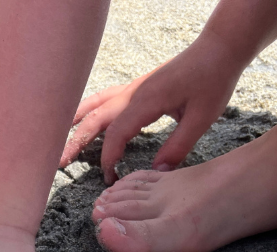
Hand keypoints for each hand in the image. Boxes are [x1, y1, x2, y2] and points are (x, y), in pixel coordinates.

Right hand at [61, 33, 242, 183]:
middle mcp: (132, 94)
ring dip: (75, 123)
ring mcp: (131, 89)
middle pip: (94, 120)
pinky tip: (79, 119)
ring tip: (58, 139)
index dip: (108, 158)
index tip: (110, 178)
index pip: (115, 134)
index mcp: (145, 102)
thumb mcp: (202, 118)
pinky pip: (104, 100)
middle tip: (59, 163)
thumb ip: (178, 147)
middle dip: (75, 143)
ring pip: (94, 106)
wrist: (218, 49)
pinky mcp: (135, 88)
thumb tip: (156, 173)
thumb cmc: (213, 80)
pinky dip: (88, 111)